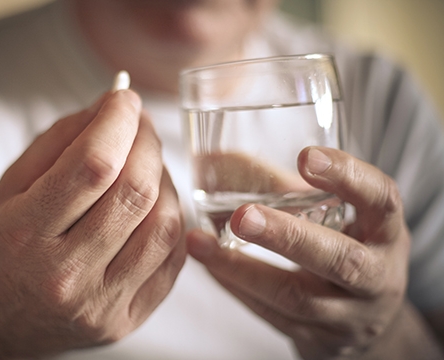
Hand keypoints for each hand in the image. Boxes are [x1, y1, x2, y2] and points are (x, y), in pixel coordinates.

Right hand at [0, 90, 185, 358]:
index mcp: (24, 236)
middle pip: (135, 192)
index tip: (125, 98)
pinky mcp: (129, 319)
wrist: (4, 322)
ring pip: (165, 223)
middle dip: (147, 143)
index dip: (118, 122)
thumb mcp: (12, 187)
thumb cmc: (7, 247)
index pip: (91, 167)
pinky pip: (174, 256)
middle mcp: (65, 276)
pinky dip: (171, 217)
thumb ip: (60, 140)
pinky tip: (152, 205)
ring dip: (164, 179)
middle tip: (139, 126)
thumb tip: (113, 103)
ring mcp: (102, 304)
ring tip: (144, 167)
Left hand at [187, 147, 438, 358]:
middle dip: (287, 236)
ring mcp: (349, 316)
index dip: (348, 177)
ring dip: (242, 268)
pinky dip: (237, 286)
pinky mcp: (318, 339)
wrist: (366, 319)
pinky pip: (272, 314)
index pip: (381, 200)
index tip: (307, 157)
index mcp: (386, 232)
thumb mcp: (338, 217)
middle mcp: (377, 276)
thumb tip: (214, 161)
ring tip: (201, 243)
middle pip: (339, 260)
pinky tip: (210, 264)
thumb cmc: (346, 248)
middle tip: (243, 216)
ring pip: (295, 297)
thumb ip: (291, 189)